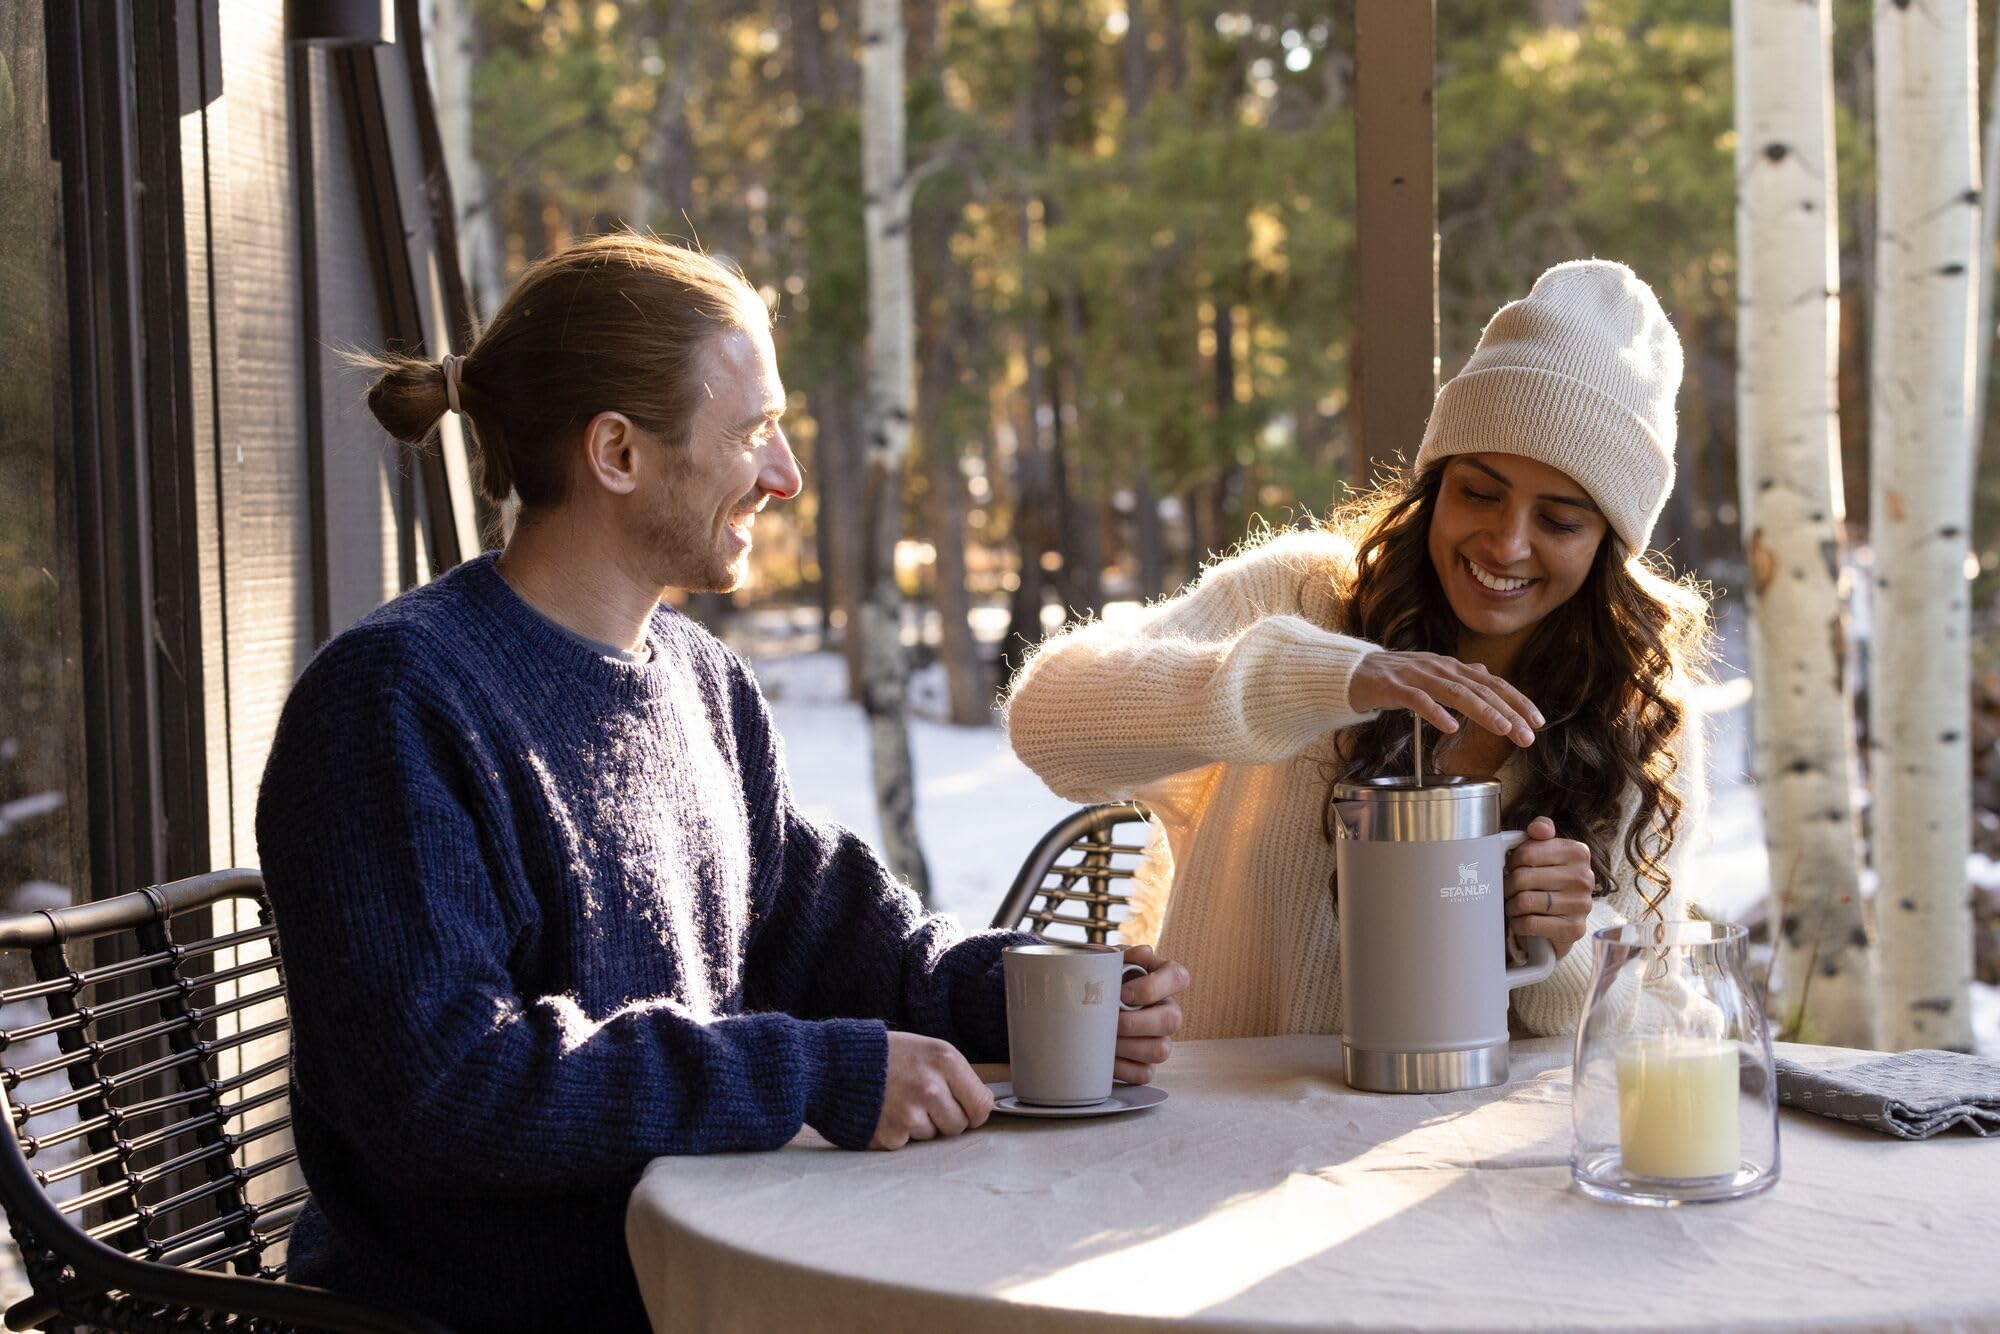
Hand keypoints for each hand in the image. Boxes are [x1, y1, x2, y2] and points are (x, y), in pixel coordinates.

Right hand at [870, 1031, 993, 1150]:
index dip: (973, 1110)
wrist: (836, 1064)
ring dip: (920, 1125)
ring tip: (898, 1101)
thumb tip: (981, 1107)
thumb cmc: (886, 1056)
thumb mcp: (928, 1050)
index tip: (963, 1108)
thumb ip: (956, 1076)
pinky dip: (899, 1133)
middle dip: (944, 1119)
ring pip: (933, 1136)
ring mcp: (910, 1114)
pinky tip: (885, 1112)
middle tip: (922, 1100)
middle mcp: (931, 1088)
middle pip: (958, 1126)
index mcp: (945, 1061)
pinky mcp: (892, 1135)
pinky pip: (909, 1144)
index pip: (981, 1105)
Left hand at [1114, 944, 1188, 1084]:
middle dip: (1136, 1023)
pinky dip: (1122, 1068)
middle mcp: (1169, 1011)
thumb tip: (1143, 953)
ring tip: (1102, 1039)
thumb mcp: (1111, 962)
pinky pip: (1145, 1073)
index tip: (1122, 993)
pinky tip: (1105, 1058)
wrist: (1087, 1007)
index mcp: (1165, 981)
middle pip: (1172, 1020)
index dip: (1152, 987)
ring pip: (1160, 1050)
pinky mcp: (1148, 1065)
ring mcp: (1161, 1040)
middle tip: (1109, 1021)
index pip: (1178, 977)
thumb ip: (1126, 955)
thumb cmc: (1105, 981)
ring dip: (1127, 1046)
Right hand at [1347, 651, 1542, 746]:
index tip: (1538, 721)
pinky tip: (1450, 727)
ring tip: (1502, 729)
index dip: (1517, 700)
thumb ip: (1460, 680)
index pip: (1493, 683)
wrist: (1353, 672)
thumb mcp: (1433, 676)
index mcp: (1451, 667)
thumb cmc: (1395, 679)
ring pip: (1456, 693)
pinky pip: (1418, 700)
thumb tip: (1489, 681)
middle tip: (1528, 735)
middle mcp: (1439, 667)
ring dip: (1482, 711)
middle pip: (1481, 689)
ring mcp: (1417, 675)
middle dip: (1508, 712)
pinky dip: (1436, 713)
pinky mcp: (1393, 686)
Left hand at [1504, 816, 1594, 958]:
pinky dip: (1518, 923)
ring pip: (1524, 901)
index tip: (1511, 868)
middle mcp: (1584, 877)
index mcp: (1578, 852)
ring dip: (1511, 906)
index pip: (1527, 852)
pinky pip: (1530, 923)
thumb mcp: (1546, 851)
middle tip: (1507, 890)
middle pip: (1523, 878)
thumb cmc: (1548, 881)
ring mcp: (1581, 904)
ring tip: (1513, 905)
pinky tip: (1521, 920)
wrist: (1562, 921)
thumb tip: (1538, 828)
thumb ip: (1541, 832)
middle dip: (1508, 886)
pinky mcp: (1573, 928)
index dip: (1511, 862)